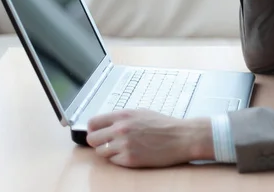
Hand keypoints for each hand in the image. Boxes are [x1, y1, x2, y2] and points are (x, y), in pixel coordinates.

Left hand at [86, 109, 214, 167]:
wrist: (180, 137)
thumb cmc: (163, 124)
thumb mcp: (141, 112)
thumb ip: (122, 118)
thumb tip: (106, 124)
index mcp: (123, 115)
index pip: (93, 123)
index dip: (93, 129)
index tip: (97, 132)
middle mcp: (120, 129)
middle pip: (92, 139)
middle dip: (98, 142)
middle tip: (107, 143)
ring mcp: (124, 145)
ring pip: (101, 152)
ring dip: (109, 152)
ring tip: (122, 148)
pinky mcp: (129, 160)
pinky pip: (113, 162)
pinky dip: (119, 159)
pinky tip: (131, 154)